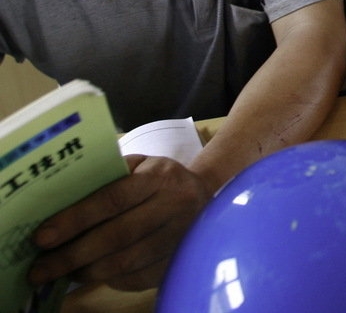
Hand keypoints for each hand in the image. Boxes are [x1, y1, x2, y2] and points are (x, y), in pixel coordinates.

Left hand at [29, 155, 211, 290]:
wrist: (205, 194)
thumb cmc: (158, 179)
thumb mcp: (139, 166)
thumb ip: (107, 179)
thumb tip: (58, 207)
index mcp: (161, 176)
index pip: (113, 199)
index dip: (75, 219)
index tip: (42, 237)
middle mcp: (176, 204)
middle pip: (117, 235)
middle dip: (73, 255)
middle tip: (39, 270)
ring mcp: (182, 235)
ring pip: (126, 262)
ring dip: (87, 271)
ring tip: (61, 273)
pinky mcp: (180, 260)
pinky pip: (138, 277)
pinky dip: (109, 279)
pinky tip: (90, 275)